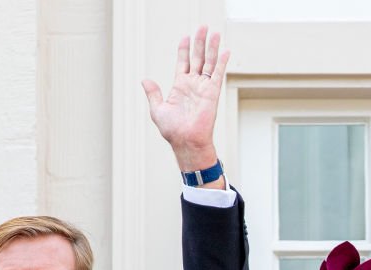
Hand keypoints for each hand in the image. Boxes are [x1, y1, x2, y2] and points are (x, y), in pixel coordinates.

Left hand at [142, 25, 228, 175]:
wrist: (186, 141)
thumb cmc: (172, 131)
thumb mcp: (157, 110)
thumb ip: (153, 93)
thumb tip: (145, 80)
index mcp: (180, 86)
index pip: (183, 62)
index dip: (184, 49)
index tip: (186, 37)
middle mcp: (193, 85)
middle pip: (197, 58)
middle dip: (199, 42)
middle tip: (202, 27)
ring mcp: (203, 88)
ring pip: (209, 62)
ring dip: (211, 47)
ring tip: (214, 33)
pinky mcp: (212, 93)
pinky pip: (218, 74)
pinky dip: (222, 62)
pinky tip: (226, 51)